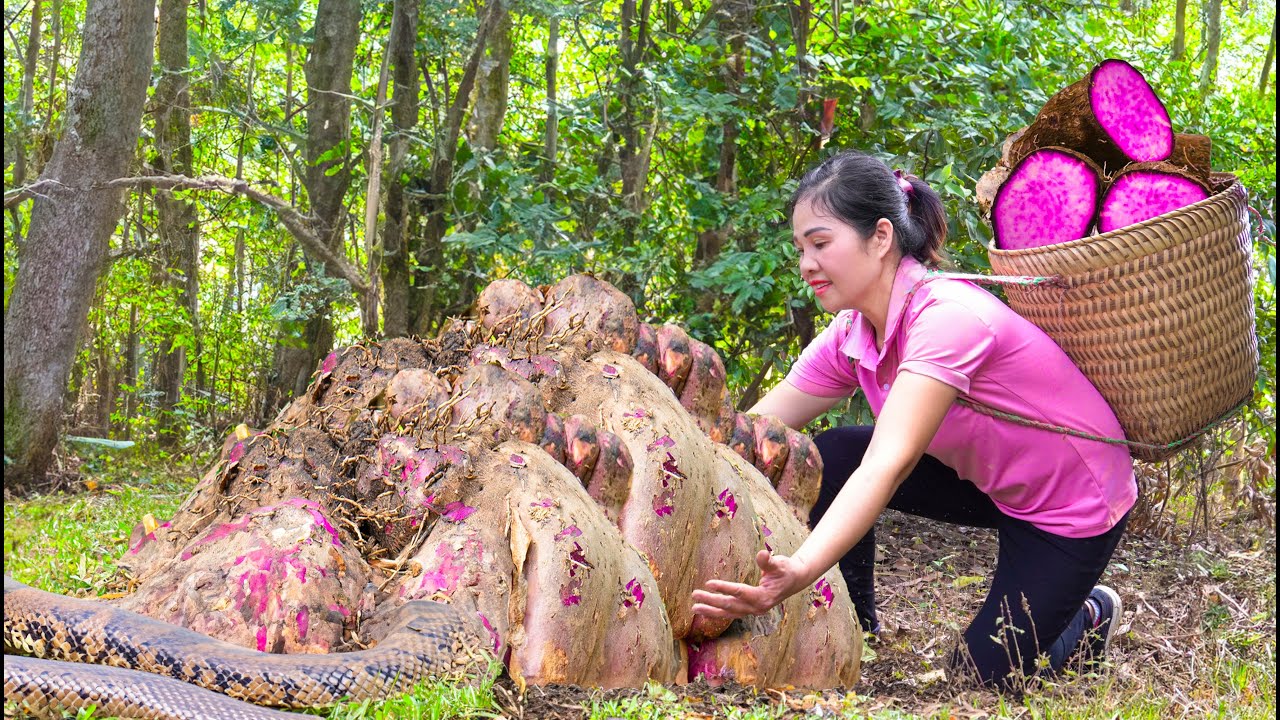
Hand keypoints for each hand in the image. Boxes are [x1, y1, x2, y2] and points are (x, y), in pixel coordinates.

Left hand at [690, 549, 805, 620]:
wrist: (795, 580)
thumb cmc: (786, 570)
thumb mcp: (780, 563)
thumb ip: (769, 561)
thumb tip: (762, 553)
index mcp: (764, 597)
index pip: (740, 592)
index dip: (724, 588)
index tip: (709, 583)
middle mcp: (757, 608)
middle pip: (730, 605)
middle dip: (711, 600)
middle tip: (694, 594)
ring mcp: (752, 611)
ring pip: (729, 612)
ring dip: (711, 610)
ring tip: (694, 607)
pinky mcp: (749, 610)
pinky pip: (731, 613)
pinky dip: (718, 612)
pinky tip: (705, 610)